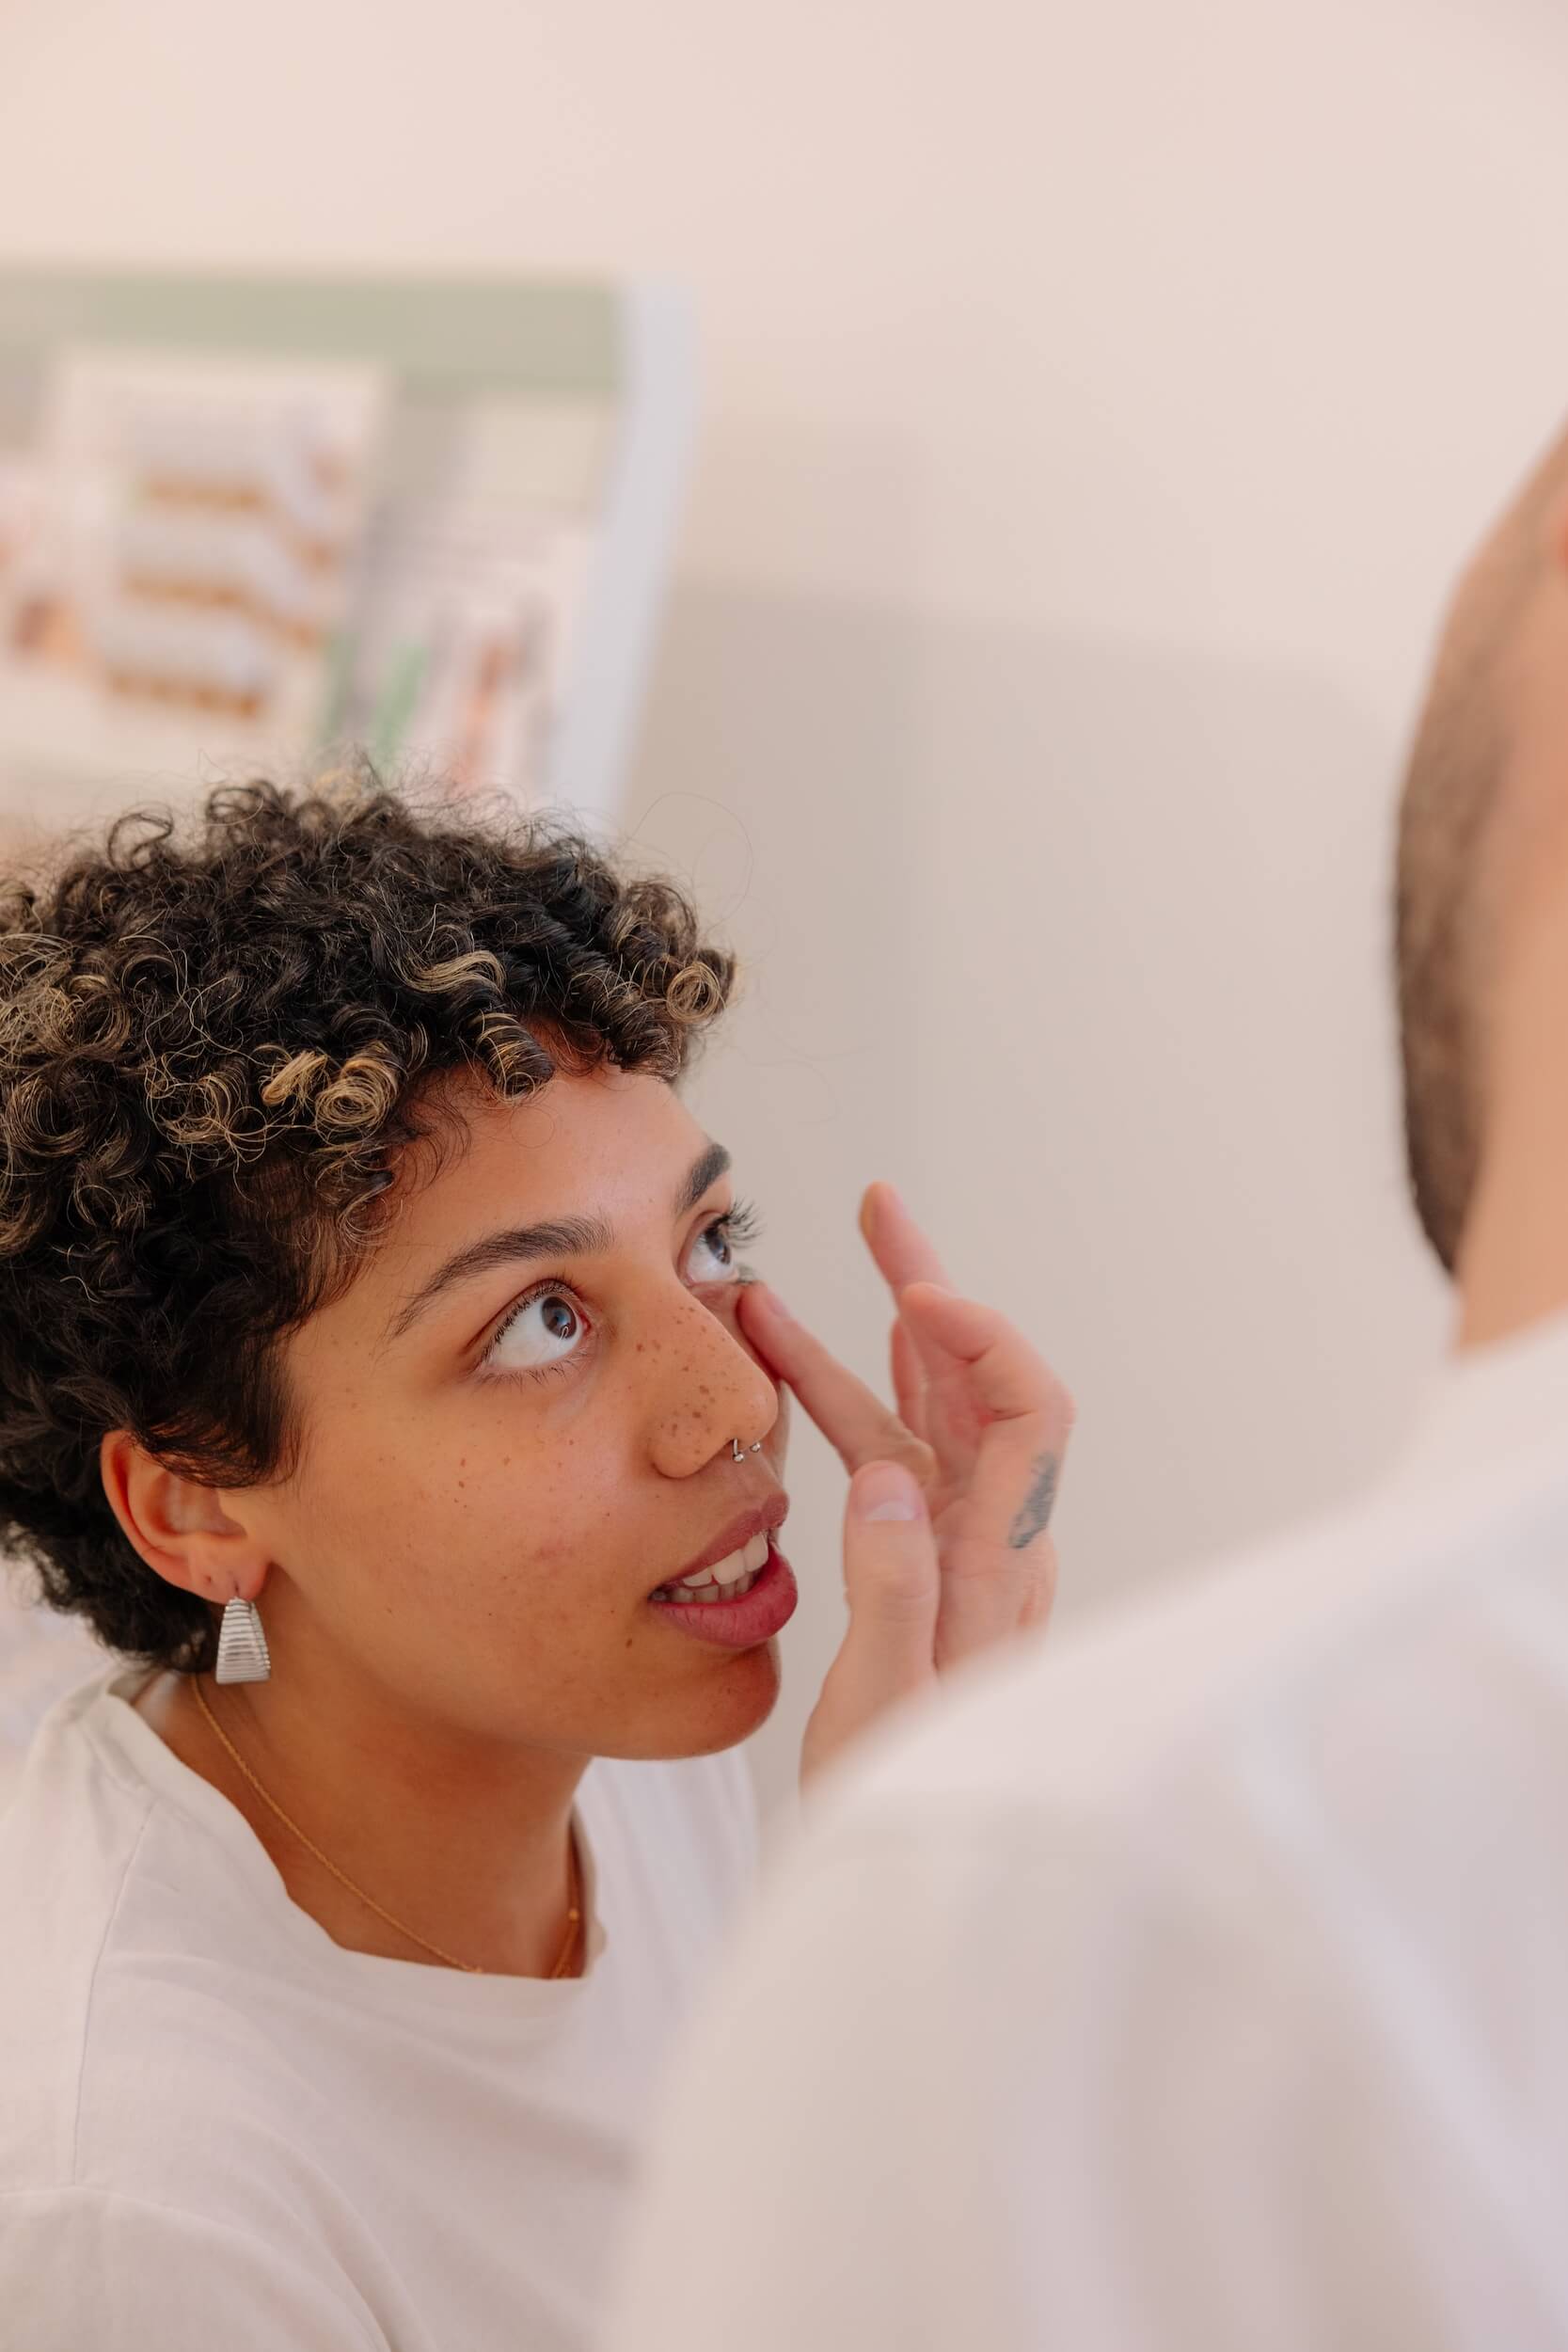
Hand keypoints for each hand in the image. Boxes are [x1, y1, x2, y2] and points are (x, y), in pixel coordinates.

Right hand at [737, 1184, 1074, 1783]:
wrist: (917, 1883)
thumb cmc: (898, 1803)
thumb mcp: (883, 1709)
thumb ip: (891, 1589)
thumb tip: (886, 1472)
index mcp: (998, 1570)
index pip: (1030, 1415)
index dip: (982, 1341)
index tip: (914, 1295)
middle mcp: (993, 1548)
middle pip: (981, 1388)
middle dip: (929, 1295)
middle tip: (881, 1213)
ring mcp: (958, 1557)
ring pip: (924, 1420)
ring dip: (866, 1347)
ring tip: (791, 1284)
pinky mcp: (923, 1573)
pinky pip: (889, 1466)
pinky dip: (843, 1411)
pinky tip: (794, 1375)